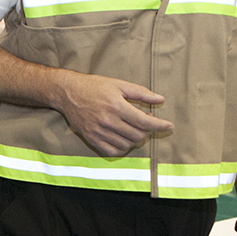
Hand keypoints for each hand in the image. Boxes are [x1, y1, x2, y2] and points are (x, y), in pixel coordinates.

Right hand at [53, 72, 173, 155]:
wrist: (68, 92)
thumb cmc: (93, 86)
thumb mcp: (118, 84)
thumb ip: (140, 92)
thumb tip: (160, 99)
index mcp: (116, 106)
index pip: (144, 122)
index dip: (160, 125)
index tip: (169, 126)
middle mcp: (108, 121)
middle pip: (137, 134)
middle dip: (148, 130)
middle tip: (146, 122)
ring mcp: (99, 131)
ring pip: (127, 144)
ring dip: (136, 139)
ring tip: (134, 129)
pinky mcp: (91, 138)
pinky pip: (112, 151)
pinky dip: (123, 148)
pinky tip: (123, 138)